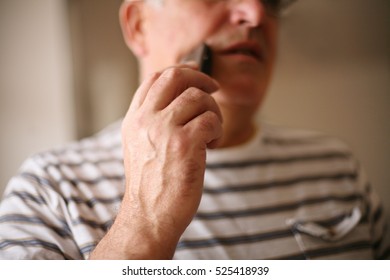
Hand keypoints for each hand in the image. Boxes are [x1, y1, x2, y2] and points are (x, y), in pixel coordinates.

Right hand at [91, 65, 221, 258]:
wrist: (150, 216)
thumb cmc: (151, 184)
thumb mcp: (140, 146)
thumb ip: (154, 121)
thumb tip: (182, 98)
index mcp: (134, 119)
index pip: (155, 78)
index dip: (180, 70)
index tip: (197, 73)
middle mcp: (146, 120)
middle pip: (176, 76)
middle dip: (201, 78)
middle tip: (214, 89)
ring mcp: (164, 130)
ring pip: (198, 97)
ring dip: (213, 111)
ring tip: (211, 132)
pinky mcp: (184, 145)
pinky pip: (211, 119)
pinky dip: (218, 129)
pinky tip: (212, 144)